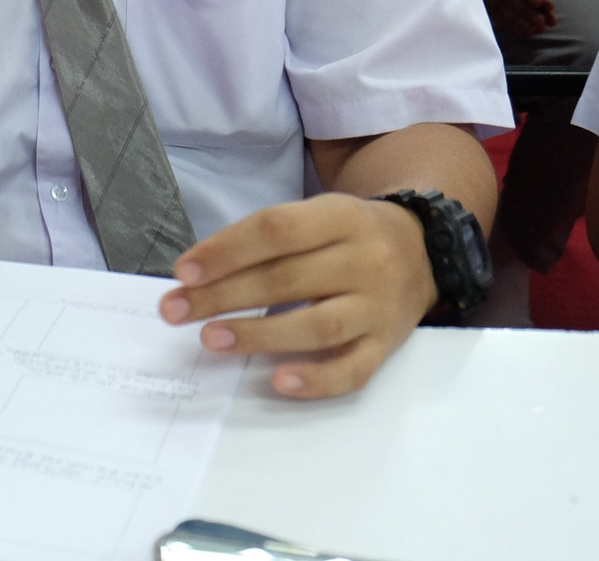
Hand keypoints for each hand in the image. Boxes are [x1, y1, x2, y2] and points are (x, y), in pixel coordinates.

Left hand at [157, 192, 437, 398]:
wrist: (424, 251)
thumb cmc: (348, 235)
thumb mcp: (315, 217)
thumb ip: (266, 241)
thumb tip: (198, 278)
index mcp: (340, 217)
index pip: (275, 230)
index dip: (226, 251)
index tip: (182, 272)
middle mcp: (365, 260)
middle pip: (287, 280)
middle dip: (223, 296)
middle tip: (174, 310)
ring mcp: (379, 307)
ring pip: (317, 326)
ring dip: (258, 335)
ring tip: (210, 339)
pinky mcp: (388, 346)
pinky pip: (354, 370)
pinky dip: (316, 379)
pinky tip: (278, 381)